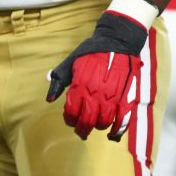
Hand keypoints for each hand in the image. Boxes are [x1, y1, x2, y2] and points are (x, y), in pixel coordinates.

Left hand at [46, 11, 147, 140]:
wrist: (117, 42)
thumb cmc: (92, 51)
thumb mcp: (71, 61)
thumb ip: (60, 80)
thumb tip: (49, 98)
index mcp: (80, 84)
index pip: (72, 111)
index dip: (69, 119)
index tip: (69, 120)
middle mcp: (96, 93)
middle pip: (87, 120)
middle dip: (81, 129)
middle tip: (80, 131)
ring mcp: (112, 96)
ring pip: (103, 122)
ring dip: (97, 127)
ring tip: (94, 125)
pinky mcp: (126, 97)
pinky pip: (122, 120)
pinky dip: (117, 131)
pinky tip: (112, 134)